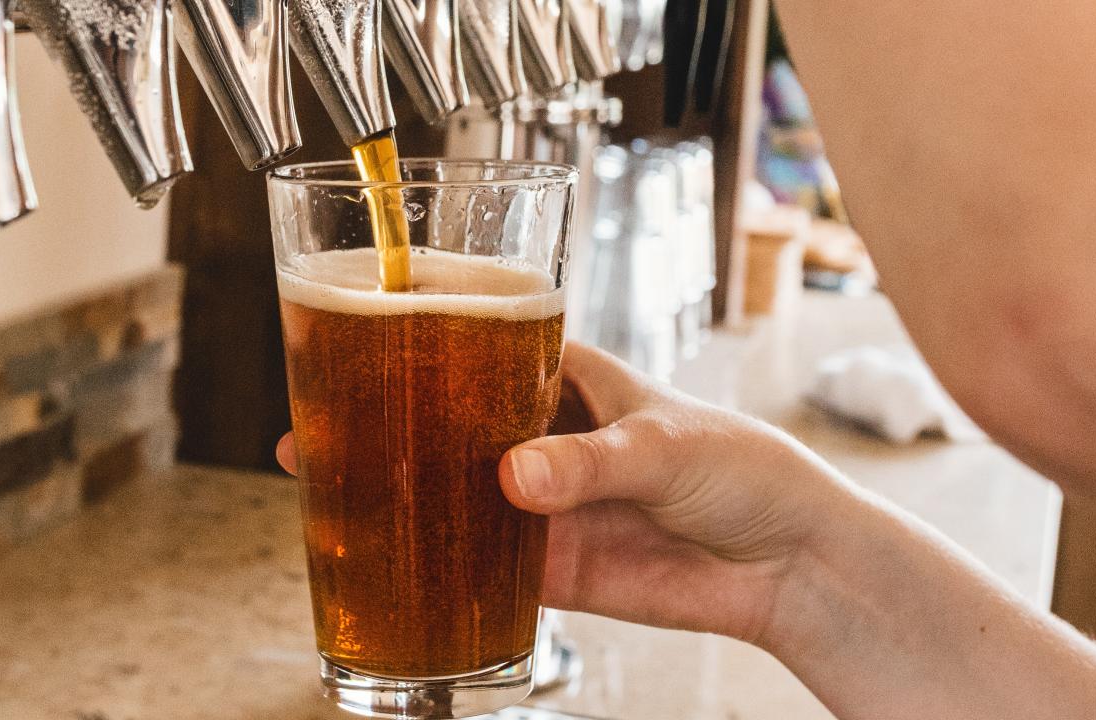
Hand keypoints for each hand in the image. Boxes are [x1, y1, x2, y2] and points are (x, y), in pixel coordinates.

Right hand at [275, 343, 843, 644]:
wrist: (786, 563)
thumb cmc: (743, 467)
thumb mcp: (665, 444)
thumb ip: (591, 461)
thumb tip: (515, 477)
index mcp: (567, 380)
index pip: (476, 348)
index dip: (416, 342)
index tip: (352, 338)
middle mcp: (541, 437)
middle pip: (444, 425)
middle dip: (383, 425)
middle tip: (308, 427)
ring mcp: (540, 503)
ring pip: (448, 495)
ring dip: (393, 494)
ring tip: (322, 488)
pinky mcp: (550, 567)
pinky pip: (477, 565)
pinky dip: (433, 565)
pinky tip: (382, 561)